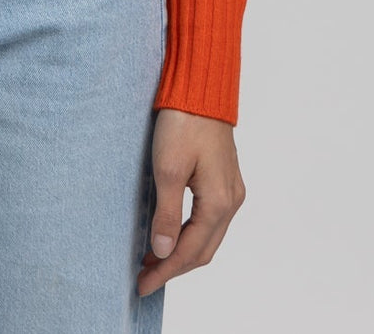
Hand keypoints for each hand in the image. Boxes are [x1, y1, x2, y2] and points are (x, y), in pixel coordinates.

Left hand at [136, 107, 245, 296]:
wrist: (201, 87)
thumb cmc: (184, 122)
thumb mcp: (168, 169)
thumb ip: (166, 214)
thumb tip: (162, 251)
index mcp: (219, 202)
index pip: (191, 251)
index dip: (166, 271)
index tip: (142, 285)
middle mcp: (231, 200)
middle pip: (203, 250)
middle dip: (174, 267)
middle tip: (144, 277)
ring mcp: (231, 190)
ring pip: (208, 236)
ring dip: (182, 252)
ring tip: (152, 260)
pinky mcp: (224, 179)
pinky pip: (209, 220)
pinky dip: (190, 234)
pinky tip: (170, 234)